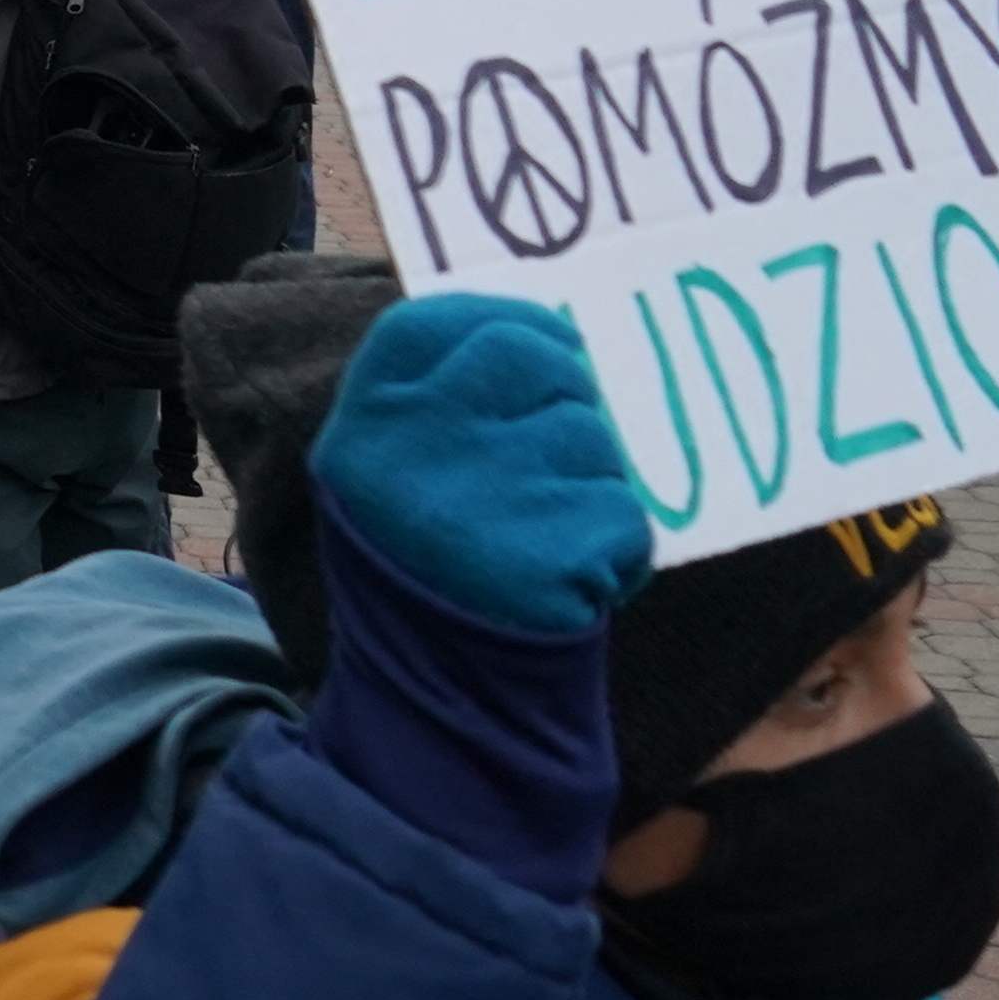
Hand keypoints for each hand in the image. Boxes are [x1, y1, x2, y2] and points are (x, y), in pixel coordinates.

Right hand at [309, 296, 649, 639]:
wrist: (432, 680)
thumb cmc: (417, 548)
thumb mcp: (387, 459)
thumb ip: (437, 391)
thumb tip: (543, 332)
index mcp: (373, 414)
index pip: (448, 319)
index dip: (512, 321)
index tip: (548, 343)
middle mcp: (423, 443)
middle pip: (538, 358)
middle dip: (567, 390)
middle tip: (556, 440)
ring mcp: (490, 498)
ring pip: (592, 439)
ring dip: (591, 480)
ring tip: (546, 526)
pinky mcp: (554, 558)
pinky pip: (625, 516)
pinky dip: (616, 547)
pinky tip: (571, 572)